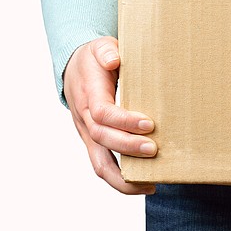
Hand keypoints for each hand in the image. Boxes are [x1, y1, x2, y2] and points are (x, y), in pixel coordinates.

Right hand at [64, 36, 156, 194]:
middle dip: (128, 147)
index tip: (149, 123)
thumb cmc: (94, 58)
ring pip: (99, 162)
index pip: (103, 113)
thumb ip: (107, 51)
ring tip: (150, 184)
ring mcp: (88, 133)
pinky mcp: (94, 142)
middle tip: (155, 150)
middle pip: (102, 139)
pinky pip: (103, 165)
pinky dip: (121, 179)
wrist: (75, 68)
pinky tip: (143, 184)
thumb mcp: (100, 46)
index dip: (125, 121)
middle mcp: (85, 118)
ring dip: (123, 177)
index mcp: (89, 94)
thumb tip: (114, 59)